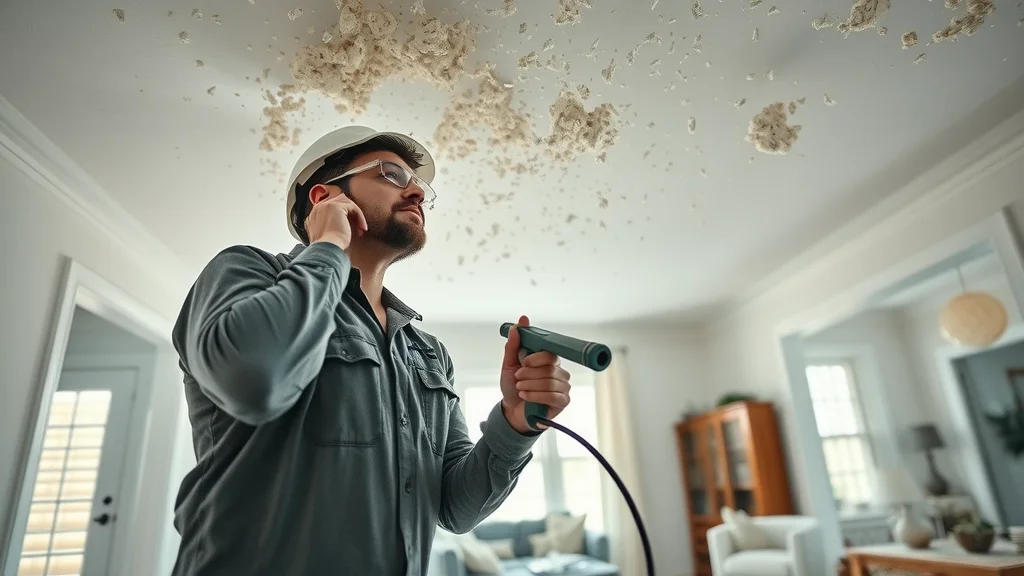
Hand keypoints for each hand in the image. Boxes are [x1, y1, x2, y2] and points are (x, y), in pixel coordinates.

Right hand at [305, 190, 367, 249]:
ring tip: (360, 228)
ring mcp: (324, 206)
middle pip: (337, 199)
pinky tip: (361, 228)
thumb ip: (332, 228)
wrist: (326, 250)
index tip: (351, 222)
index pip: (328, 205)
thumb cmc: (328, 249)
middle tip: (358, 224)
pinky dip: (359, 217)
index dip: (342, 212)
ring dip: (356, 214)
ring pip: (346, 202)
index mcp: (313, 217)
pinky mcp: (335, 206)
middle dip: (350, 209)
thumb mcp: (328, 237)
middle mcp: (317, 209)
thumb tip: (346, 225)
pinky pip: (352, 206)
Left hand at [500, 315, 571, 433]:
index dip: (536, 357)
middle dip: (529, 374)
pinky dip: (535, 396)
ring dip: (530, 386)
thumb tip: (521, 321)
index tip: (524, 362)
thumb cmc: (513, 386)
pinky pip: (552, 396)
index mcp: (549, 360)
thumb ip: (514, 344)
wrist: (512, 409)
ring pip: (550, 382)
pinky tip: (526, 397)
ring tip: (520, 389)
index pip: (550, 354)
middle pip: (549, 369)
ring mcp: (563, 387)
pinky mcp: (563, 401)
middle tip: (518, 379)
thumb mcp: (509, 364)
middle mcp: (559, 372)